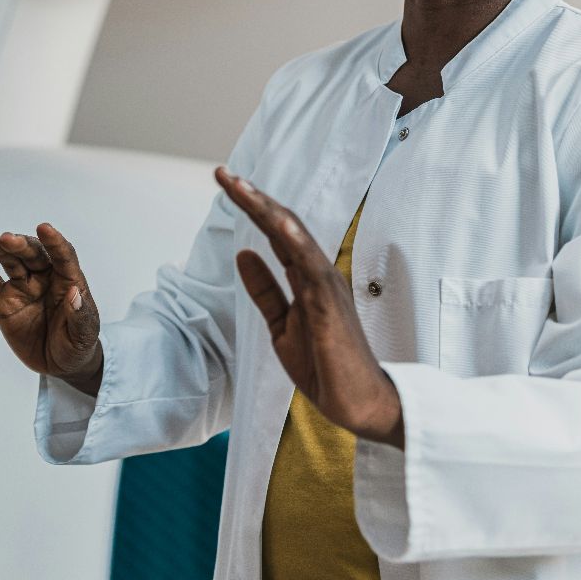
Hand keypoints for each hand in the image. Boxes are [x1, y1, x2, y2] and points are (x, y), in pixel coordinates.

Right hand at [0, 223, 104, 394]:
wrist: (58, 364)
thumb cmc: (77, 345)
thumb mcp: (85, 334)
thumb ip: (80, 314)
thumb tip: (74, 293)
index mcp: (68, 280)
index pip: (63, 256)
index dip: (55, 242)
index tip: (45, 228)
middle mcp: (44, 278)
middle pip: (33, 254)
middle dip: (21, 245)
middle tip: (8, 240)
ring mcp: (22, 287)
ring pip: (11, 261)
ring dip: (1, 249)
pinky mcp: (3, 299)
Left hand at [217, 166, 404, 447]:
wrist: (357, 405)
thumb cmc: (326, 366)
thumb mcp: (281, 325)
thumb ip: (265, 290)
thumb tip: (244, 253)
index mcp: (307, 277)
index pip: (277, 232)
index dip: (252, 206)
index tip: (226, 182)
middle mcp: (319, 274)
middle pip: (284, 225)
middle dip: (253, 198)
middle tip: (222, 173)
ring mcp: (327, 287)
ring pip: (295, 238)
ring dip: (267, 210)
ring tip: (240, 186)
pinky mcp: (330, 307)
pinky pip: (312, 269)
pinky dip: (296, 243)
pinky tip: (278, 224)